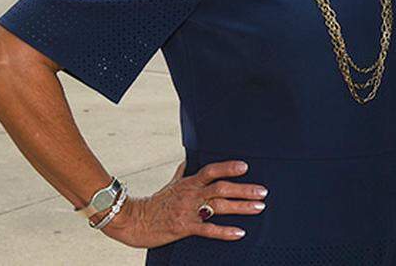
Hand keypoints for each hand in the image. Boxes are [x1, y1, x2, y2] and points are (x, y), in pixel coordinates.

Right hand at [101, 161, 265, 247]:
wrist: (133, 221)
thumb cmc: (153, 203)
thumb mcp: (169, 185)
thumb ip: (181, 174)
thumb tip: (185, 162)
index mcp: (188, 182)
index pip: (211, 171)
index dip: (228, 167)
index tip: (245, 167)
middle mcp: (191, 194)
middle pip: (221, 188)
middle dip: (244, 189)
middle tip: (263, 192)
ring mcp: (188, 211)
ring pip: (219, 207)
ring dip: (241, 207)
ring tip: (259, 207)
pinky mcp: (184, 228)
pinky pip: (208, 229)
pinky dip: (225, 231)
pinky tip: (239, 232)